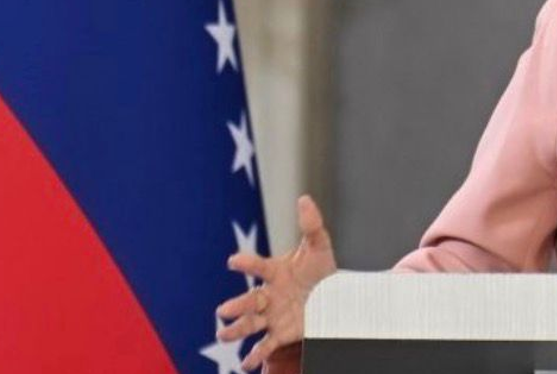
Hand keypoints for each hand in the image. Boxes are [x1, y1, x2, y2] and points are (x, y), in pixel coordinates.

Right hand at [216, 195, 336, 370]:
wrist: (333, 295)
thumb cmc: (319, 269)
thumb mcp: (319, 246)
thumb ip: (311, 225)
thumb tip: (304, 198)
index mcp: (275, 272)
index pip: (259, 266)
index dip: (247, 263)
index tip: (233, 261)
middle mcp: (269, 294)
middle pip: (249, 301)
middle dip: (236, 306)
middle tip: (223, 311)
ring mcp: (273, 315)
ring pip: (250, 324)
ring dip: (236, 330)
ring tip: (224, 335)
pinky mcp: (281, 333)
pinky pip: (265, 345)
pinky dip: (255, 354)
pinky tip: (246, 364)